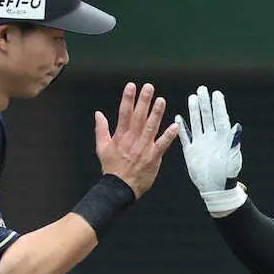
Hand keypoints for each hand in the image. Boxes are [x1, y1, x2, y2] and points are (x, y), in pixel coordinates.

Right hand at [94, 82, 177, 197]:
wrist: (119, 188)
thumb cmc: (112, 168)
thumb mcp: (102, 148)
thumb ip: (101, 129)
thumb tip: (98, 113)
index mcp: (120, 136)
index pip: (124, 114)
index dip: (127, 99)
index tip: (131, 86)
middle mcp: (132, 140)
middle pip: (138, 117)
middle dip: (143, 101)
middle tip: (149, 87)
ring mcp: (143, 149)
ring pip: (151, 128)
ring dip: (156, 114)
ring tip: (161, 100)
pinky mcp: (152, 158)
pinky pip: (162, 145)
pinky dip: (169, 136)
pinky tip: (175, 125)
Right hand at [176, 85, 246, 213]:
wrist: (216, 188)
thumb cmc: (227, 174)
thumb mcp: (233, 157)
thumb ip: (234, 142)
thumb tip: (237, 127)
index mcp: (223, 138)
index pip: (220, 117)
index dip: (219, 105)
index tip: (216, 93)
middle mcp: (211, 138)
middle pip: (208, 116)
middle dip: (205, 103)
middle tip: (202, 89)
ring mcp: (201, 143)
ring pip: (197, 123)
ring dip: (194, 111)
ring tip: (192, 97)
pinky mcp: (191, 151)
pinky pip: (186, 137)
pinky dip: (183, 128)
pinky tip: (178, 118)